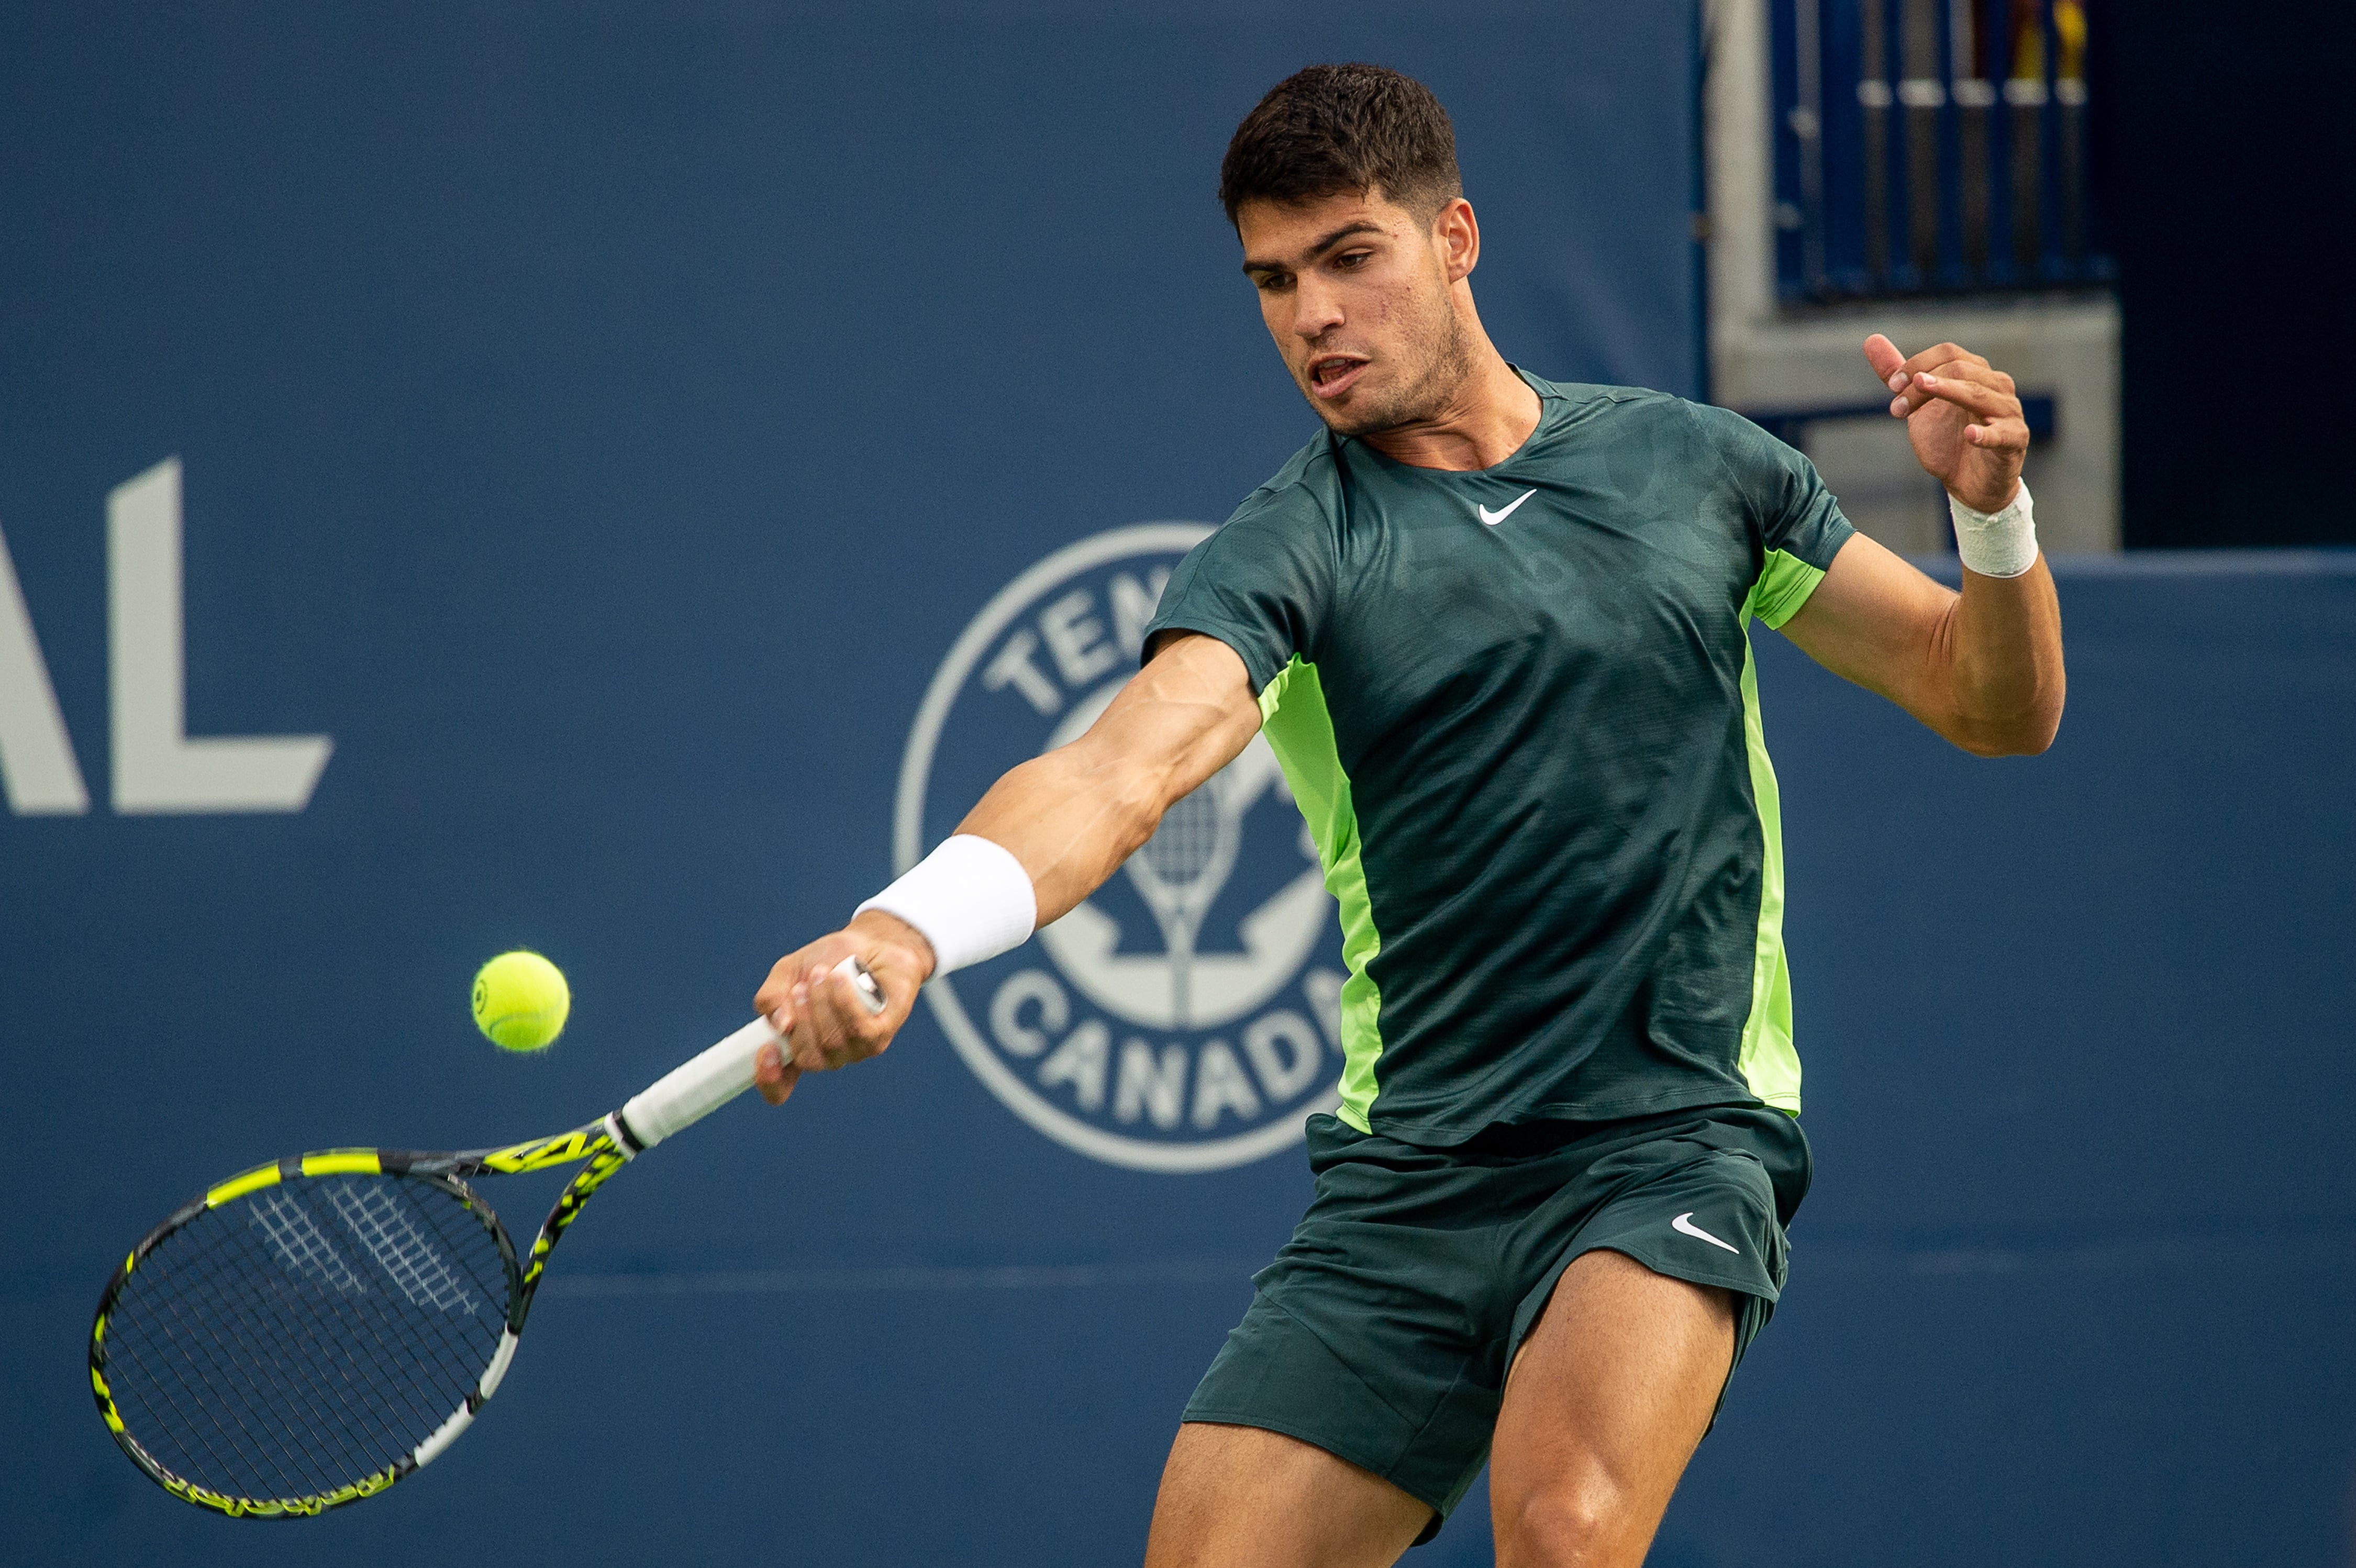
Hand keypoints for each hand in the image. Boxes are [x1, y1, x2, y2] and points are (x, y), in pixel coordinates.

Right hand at [750, 910, 935, 1104]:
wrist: (872, 942)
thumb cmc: (829, 960)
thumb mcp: (788, 972)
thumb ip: (772, 996)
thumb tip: (780, 1025)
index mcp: (799, 1046)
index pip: (780, 1086)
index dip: (769, 1079)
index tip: (766, 1050)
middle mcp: (827, 1054)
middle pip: (807, 1058)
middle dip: (801, 1019)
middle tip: (802, 987)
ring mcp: (855, 1049)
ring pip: (833, 1042)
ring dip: (823, 1004)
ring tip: (823, 972)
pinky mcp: (880, 1035)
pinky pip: (860, 1030)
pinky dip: (846, 1002)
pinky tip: (841, 979)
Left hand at [1863, 334, 2026, 513]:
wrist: (1969, 483)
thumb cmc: (1947, 440)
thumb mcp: (1916, 406)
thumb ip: (1897, 374)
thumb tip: (1871, 339)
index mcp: (1976, 373)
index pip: (1949, 353)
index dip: (1918, 364)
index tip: (1891, 387)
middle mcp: (1996, 385)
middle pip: (1961, 369)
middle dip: (1924, 385)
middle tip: (1895, 408)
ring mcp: (2008, 411)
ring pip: (1979, 394)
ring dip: (1946, 394)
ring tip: (1919, 395)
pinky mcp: (2015, 440)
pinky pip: (2004, 433)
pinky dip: (1987, 433)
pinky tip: (1969, 434)